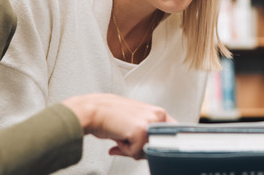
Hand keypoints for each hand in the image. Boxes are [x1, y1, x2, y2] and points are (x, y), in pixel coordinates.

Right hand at [61, 93, 175, 158]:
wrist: (92, 110)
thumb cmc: (108, 114)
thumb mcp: (132, 122)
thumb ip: (143, 134)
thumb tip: (147, 151)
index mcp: (156, 112)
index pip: (171, 135)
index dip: (161, 145)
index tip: (152, 148)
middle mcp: (157, 115)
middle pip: (161, 146)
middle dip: (144, 149)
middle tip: (128, 140)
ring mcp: (151, 122)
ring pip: (149, 150)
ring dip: (134, 149)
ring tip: (122, 137)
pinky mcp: (141, 131)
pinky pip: (136, 152)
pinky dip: (125, 150)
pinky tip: (118, 137)